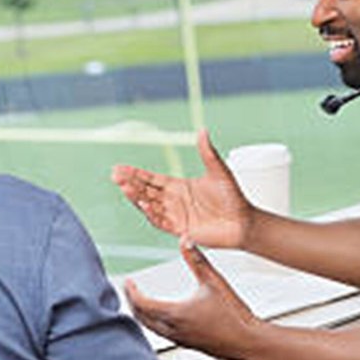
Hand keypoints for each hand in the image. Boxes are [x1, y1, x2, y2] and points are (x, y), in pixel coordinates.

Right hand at [111, 130, 254, 248]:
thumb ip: (208, 153)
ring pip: (150, 206)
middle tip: (116, 176)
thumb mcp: (219, 171)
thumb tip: (202, 130)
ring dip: (137, 197)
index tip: (119, 168)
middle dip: (130, 184)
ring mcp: (176, 216)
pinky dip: (152, 214)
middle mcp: (174, 201)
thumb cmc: (233, 197)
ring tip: (125, 188)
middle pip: (146, 191)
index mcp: (179, 187)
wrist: (244, 222)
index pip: (152, 179)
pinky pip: (162, 222)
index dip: (136, 174)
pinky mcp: (181, 229)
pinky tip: (144, 204)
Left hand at [124, 239, 262, 359]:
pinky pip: (163, 334)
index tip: (128, 281)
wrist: (249, 341)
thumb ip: (197, 260)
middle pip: (141, 318)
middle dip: (132, 302)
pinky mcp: (188, 345)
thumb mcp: (214, 281)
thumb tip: (185, 239)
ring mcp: (180, 340)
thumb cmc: (234, 314)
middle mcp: (173, 329)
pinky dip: (155, 323)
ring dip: (142, 314)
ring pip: (151, 328)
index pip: (142, 303)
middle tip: (129, 290)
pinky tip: (163, 317)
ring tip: (141, 302)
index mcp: (176, 313)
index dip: (131, 291)